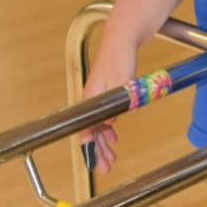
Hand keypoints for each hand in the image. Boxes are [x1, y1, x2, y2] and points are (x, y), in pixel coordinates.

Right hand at [78, 40, 136, 174]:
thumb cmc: (119, 59)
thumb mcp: (120, 85)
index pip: (86, 130)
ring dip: (103, 143)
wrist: (121, 41)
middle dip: (98, 151)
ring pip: (98, 127)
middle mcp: (90, 101)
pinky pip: (103, 118)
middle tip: (107, 166)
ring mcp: (97, 98)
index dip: (90, 148)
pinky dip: (107, 130)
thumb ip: (114, 106)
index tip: (95, 162)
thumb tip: (108, 126)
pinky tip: (113, 137)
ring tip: (111, 157)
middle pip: (91, 132)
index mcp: (90, 99)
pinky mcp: (104, 94)